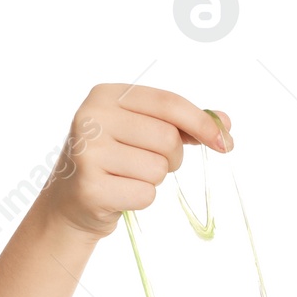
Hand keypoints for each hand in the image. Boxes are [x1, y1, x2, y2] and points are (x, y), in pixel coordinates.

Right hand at [42, 83, 232, 240]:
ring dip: (154, 180)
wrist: (71, 202)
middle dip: (171, 158)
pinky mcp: (91, 187)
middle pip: (168, 138)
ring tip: (128, 177)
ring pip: (158, 169)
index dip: (202, 123)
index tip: (225, 142)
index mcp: (107, 95)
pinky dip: (141, 199)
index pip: (168, 103)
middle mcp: (93, 117)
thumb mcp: (141, 132)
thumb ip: (181, 124)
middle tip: (149, 163)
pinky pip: (145, 194)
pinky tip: (120, 194)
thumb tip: (226, 124)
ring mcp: (88, 152)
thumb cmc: (114, 162)